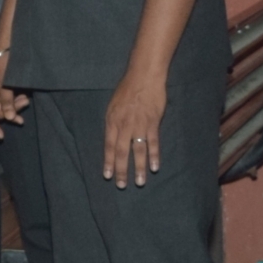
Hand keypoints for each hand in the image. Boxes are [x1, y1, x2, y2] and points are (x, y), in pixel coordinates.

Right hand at [0, 51, 27, 138]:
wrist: (10, 46)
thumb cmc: (5, 63)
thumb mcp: (6, 83)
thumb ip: (6, 101)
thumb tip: (9, 118)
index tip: (2, 136)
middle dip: (11, 111)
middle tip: (24, 104)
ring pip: (6, 106)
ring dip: (16, 105)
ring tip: (26, 98)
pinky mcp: (4, 88)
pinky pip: (10, 99)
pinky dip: (18, 99)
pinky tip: (25, 95)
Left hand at [104, 67, 166, 187]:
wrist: (143, 77)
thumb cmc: (126, 90)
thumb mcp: (113, 106)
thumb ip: (113, 123)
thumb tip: (112, 139)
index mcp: (112, 122)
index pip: (108, 146)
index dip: (108, 162)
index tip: (107, 176)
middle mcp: (124, 125)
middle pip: (121, 152)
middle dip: (121, 170)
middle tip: (122, 185)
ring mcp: (139, 125)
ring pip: (137, 150)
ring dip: (138, 167)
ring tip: (139, 182)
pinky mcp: (153, 123)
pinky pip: (153, 142)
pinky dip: (154, 155)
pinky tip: (154, 167)